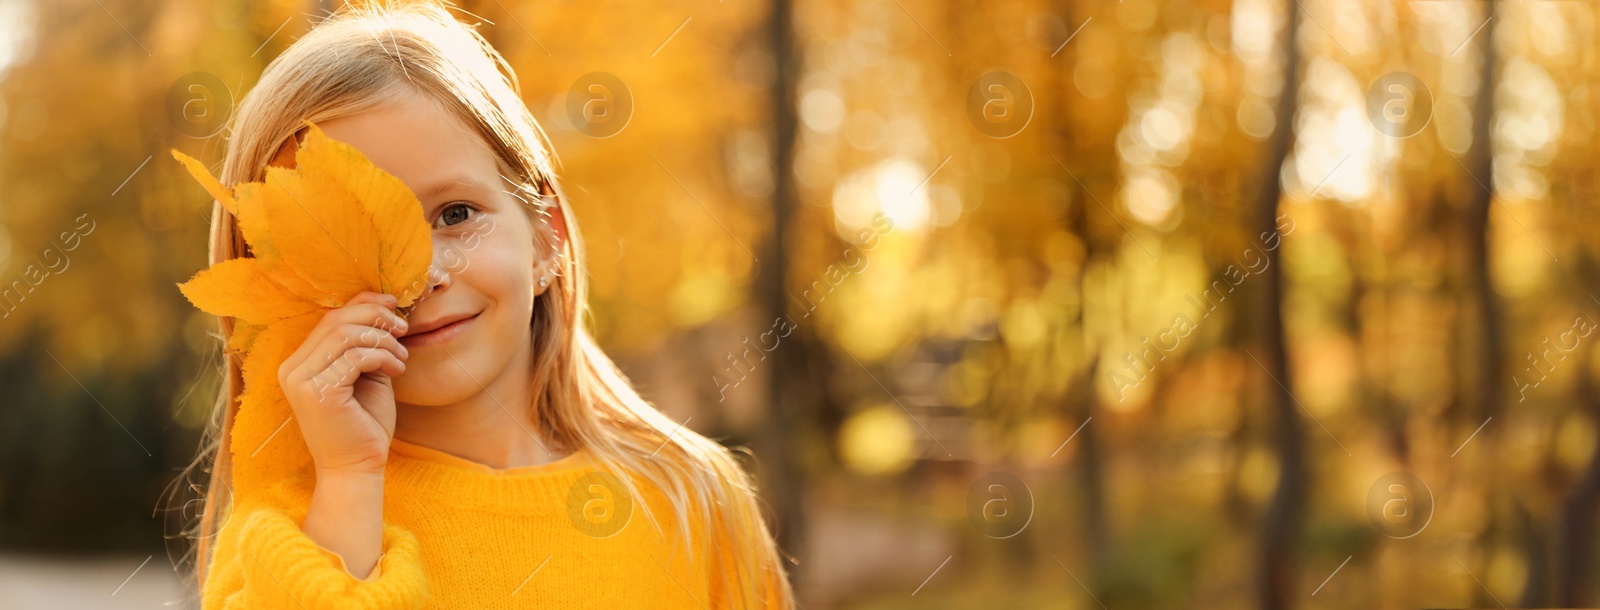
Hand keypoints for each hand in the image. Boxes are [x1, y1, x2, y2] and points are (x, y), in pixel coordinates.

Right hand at [278, 291, 409, 475]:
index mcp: (300, 362)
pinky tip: (396, 370)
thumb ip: (364, 341)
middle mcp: (292, 369)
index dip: (364, 304)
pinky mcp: (316, 392)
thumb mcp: (365, 372)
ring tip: (400, 358)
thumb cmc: (365, 422)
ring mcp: (300, 380)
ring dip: (383, 340)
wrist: (359, 467)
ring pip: (347, 335)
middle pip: (337, 320)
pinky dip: (382, 356)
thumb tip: (380, 301)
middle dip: (376, 318)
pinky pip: (355, 356)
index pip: (330, 318)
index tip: (394, 305)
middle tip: (403, 329)